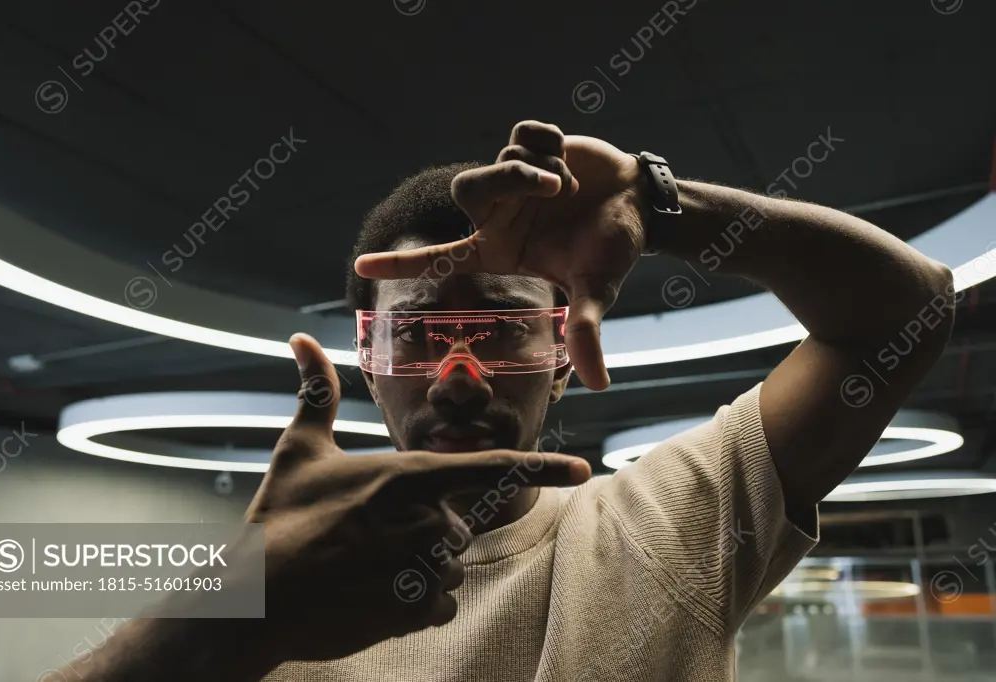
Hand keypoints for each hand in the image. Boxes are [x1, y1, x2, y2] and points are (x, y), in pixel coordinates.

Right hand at [240, 333, 591, 664]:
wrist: (253, 600)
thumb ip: (316, 393)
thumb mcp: (299, 450)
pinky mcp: (414, 610)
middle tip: (368, 538)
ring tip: (364, 567)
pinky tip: (373, 596)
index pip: (491, 468)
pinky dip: (414, 604)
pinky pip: (439, 605)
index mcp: (408, 475)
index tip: (583, 469)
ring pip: (448, 567)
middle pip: (457, 526)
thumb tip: (302, 338)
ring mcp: (423, 569)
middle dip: (425, 532)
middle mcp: (426, 520)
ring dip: (417, 570)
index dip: (541, 466)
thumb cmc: (277, 520)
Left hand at [354, 120, 648, 389]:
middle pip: (467, 189)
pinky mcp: (530, 148)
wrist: (641, 205)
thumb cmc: (614, 250)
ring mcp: (511, 181)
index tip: (360, 269)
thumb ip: (587, 331)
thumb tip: (599, 384)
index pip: (439, 261)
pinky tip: (568, 156)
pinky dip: (547, 141)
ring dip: (542, 169)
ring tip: (573, 187)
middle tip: (557, 190)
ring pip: (499, 159)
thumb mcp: (596, 289)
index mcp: (500, 250)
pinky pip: (522, 132)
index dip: (400, 265)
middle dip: (513, 181)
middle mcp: (497, 216)